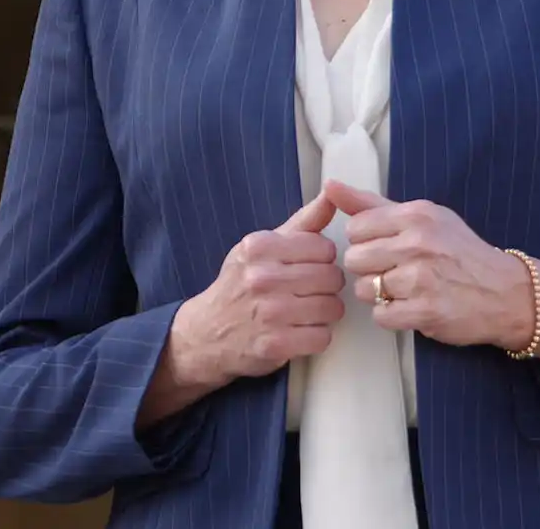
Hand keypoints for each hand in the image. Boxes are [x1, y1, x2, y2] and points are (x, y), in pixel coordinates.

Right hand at [167, 192, 345, 389]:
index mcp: (259, 247)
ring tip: (306, 311)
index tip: (309, 267)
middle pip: (332, 277)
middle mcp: (261, 277)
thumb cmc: (240, 285)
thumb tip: (332, 194)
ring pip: (332, 308)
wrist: (207, 332)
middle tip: (310, 291)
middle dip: (327, 286)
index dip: (322, 260)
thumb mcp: (261, 247)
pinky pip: (322, 337)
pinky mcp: (275, 345)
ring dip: (325, 312)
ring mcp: (268, 313)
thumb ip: (302, 223)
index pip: (324, 248)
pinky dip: (316, 337)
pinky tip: (300, 331)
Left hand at [328, 181, 534, 350]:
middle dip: (368, 269)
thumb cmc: (460, 252)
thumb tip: (330, 186)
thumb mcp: (424, 217)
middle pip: (354, 259)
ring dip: (379, 295)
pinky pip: (381, 316)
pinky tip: (410, 308)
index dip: (364, 242)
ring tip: (403, 291)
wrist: (507, 293)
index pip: (356, 228)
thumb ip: (373, 204)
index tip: (384, 248)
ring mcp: (422, 279)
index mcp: (416, 215)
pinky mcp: (426, 311)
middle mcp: (418, 243)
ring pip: (364, 289)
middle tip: (393, 272)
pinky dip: (392, 316)